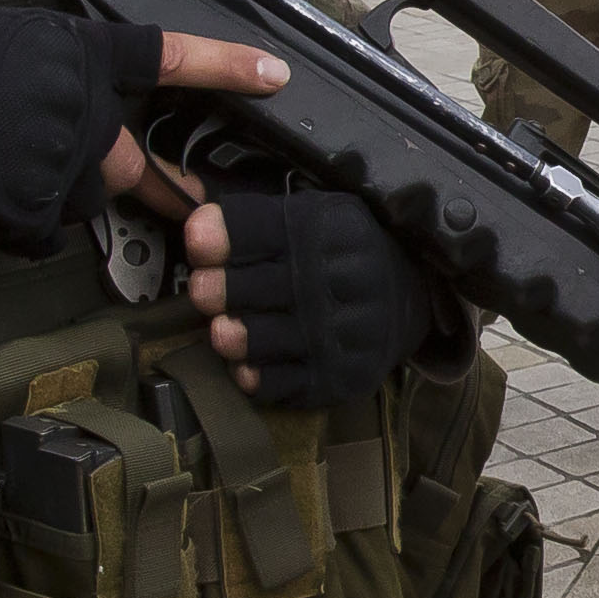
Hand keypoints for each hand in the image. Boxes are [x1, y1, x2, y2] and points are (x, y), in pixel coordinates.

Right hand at [0, 3, 284, 254]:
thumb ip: (58, 75)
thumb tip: (85, 103)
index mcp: (74, 52)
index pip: (168, 56)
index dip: (225, 66)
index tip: (276, 73)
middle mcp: (80, 106)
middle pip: (129, 166)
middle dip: (120, 185)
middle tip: (103, 186)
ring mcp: (59, 161)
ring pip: (82, 202)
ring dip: (46, 200)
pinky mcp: (29, 206)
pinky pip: (41, 232)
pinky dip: (13, 226)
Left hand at [182, 187, 438, 409]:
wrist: (410, 299)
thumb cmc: (342, 253)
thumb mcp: (313, 216)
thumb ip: (254, 218)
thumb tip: (189, 213)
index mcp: (332, 230)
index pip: (265, 229)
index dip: (223, 236)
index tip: (197, 240)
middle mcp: (343, 280)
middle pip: (260, 286)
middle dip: (218, 289)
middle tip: (202, 290)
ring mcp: (344, 334)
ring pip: (265, 339)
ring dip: (230, 336)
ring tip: (220, 330)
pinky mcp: (341, 377)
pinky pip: (282, 384)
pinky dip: (254, 375)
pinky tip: (245, 365)